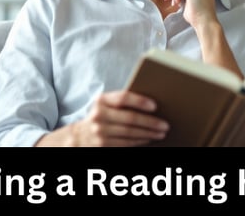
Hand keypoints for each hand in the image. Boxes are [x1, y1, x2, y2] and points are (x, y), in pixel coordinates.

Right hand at [37, 90, 168, 146]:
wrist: (78, 136)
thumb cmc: (100, 115)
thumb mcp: (105, 104)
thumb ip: (121, 101)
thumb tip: (149, 103)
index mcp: (101, 100)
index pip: (123, 98)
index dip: (140, 101)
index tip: (155, 106)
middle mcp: (99, 115)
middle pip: (130, 118)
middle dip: (151, 122)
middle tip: (165, 124)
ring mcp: (100, 132)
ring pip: (131, 133)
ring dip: (149, 133)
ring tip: (161, 132)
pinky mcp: (103, 145)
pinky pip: (127, 143)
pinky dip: (140, 141)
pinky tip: (149, 138)